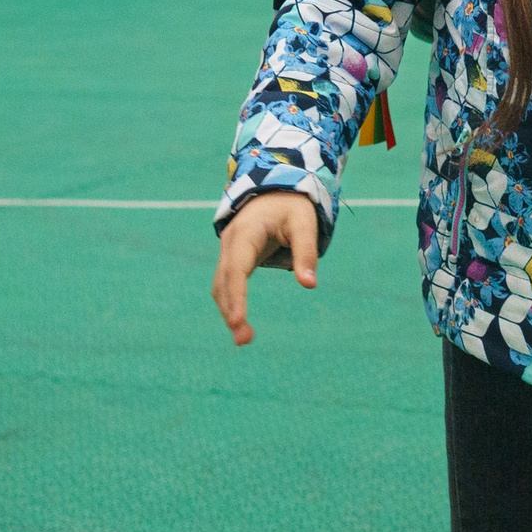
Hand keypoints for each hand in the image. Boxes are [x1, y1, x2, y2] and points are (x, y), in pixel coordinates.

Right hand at [212, 190, 320, 345]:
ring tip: (244, 338)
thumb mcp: (304, 224)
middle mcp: (230, 244)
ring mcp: (229, 252)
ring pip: (221, 286)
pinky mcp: (234, 260)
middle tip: (245, 340)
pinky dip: (231, 303)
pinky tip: (240, 322)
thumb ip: (306, 253)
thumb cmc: (292, 206)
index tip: (239, 320)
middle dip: (231, 311)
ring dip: (229, 311)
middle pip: (224, 283)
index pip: (236, 270)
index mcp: (245, 234)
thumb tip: (309, 285)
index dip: (236, 296)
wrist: (276, 190)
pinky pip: (227, 284)